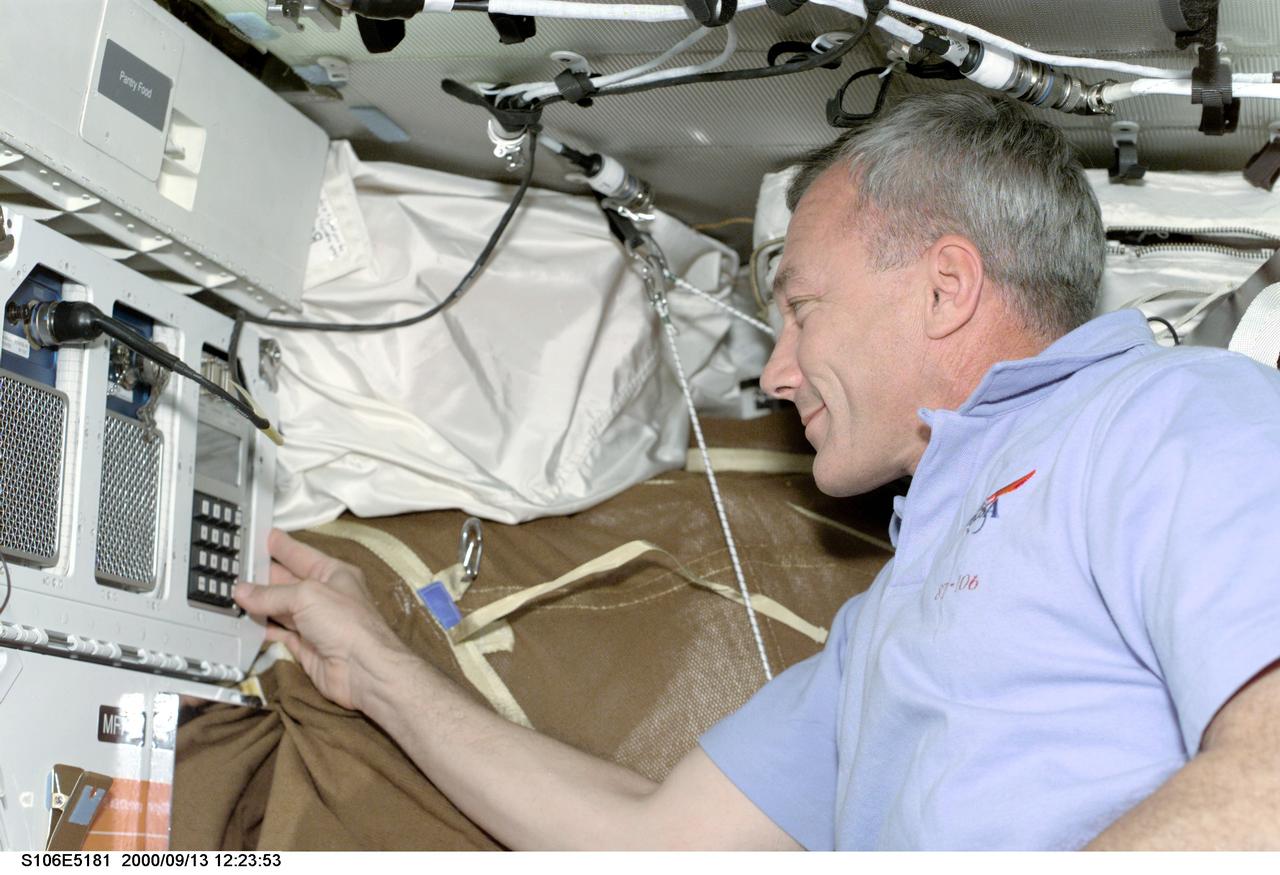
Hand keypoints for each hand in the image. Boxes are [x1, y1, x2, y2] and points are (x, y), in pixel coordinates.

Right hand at [234, 528, 410, 711]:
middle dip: (263, 575)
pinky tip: (246, 622)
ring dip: (259, 603)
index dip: (282, 546)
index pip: (302, 554)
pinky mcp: (306, 646)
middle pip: (287, 581)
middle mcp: (325, 596)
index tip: (264, 536)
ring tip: (232, 593)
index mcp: (334, 574)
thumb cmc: (348, 624)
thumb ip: (272, 594)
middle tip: (236, 567)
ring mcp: (315, 622)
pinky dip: (262, 628)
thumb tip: (243, 591)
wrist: (363, 670)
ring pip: (280, 608)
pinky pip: (279, 633)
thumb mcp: (307, 596)